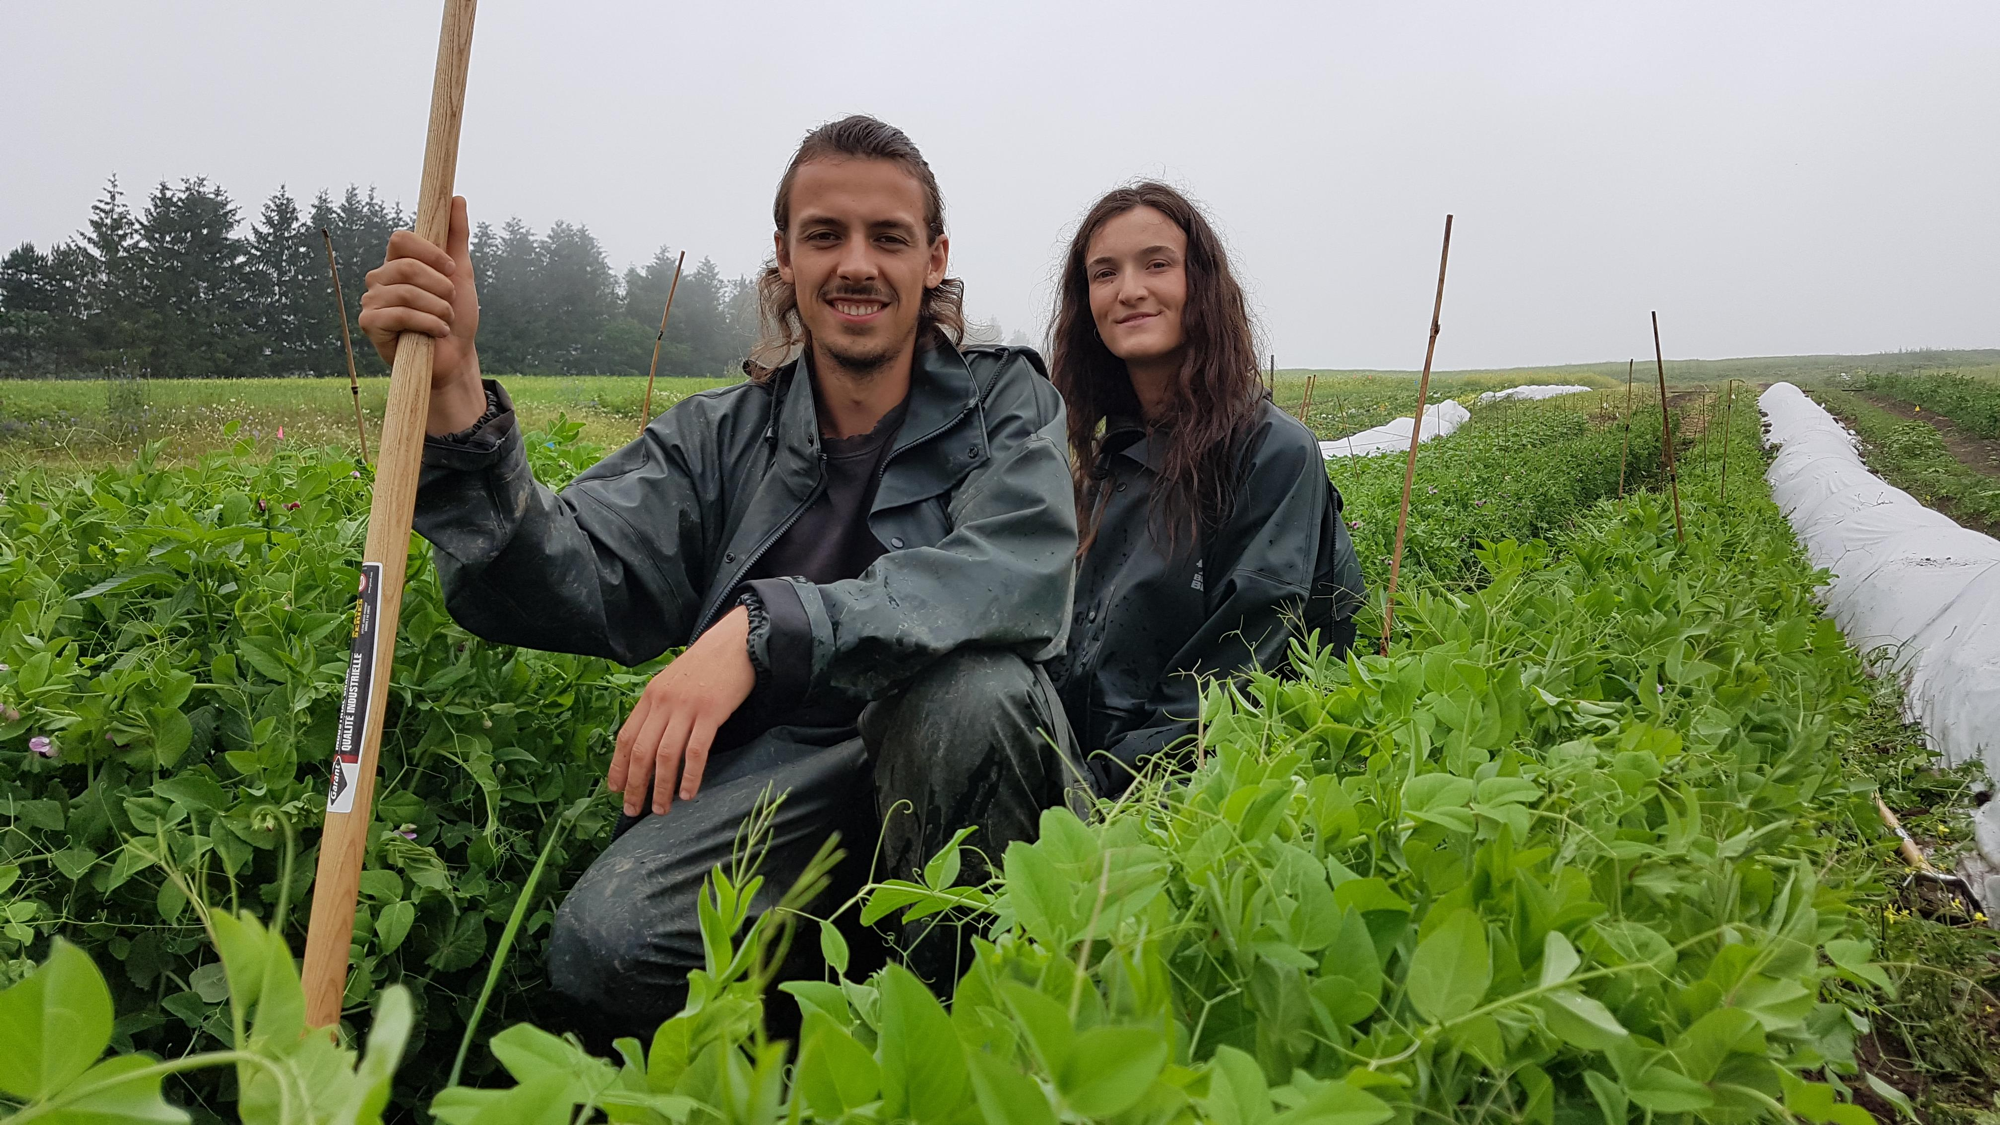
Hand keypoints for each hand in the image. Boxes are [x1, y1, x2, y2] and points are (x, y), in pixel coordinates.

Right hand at [357, 195, 485, 434]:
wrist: (455, 357)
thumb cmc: (455, 316)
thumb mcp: (461, 274)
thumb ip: (457, 237)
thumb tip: (456, 198)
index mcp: (398, 262)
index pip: (400, 239)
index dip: (428, 251)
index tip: (451, 268)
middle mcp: (380, 278)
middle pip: (406, 266)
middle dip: (439, 286)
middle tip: (451, 301)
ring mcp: (372, 301)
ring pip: (405, 292)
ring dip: (437, 308)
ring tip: (446, 320)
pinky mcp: (370, 324)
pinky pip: (397, 315)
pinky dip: (427, 323)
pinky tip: (437, 331)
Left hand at [609, 605, 757, 815]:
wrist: (735, 642)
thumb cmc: (706, 665)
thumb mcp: (673, 682)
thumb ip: (659, 708)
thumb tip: (648, 743)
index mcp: (650, 697)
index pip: (625, 737)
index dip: (618, 767)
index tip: (615, 790)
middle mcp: (663, 703)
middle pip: (641, 751)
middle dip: (634, 785)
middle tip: (633, 810)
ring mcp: (686, 708)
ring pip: (666, 755)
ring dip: (661, 787)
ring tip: (661, 809)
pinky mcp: (711, 712)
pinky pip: (696, 751)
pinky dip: (690, 776)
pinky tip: (688, 793)